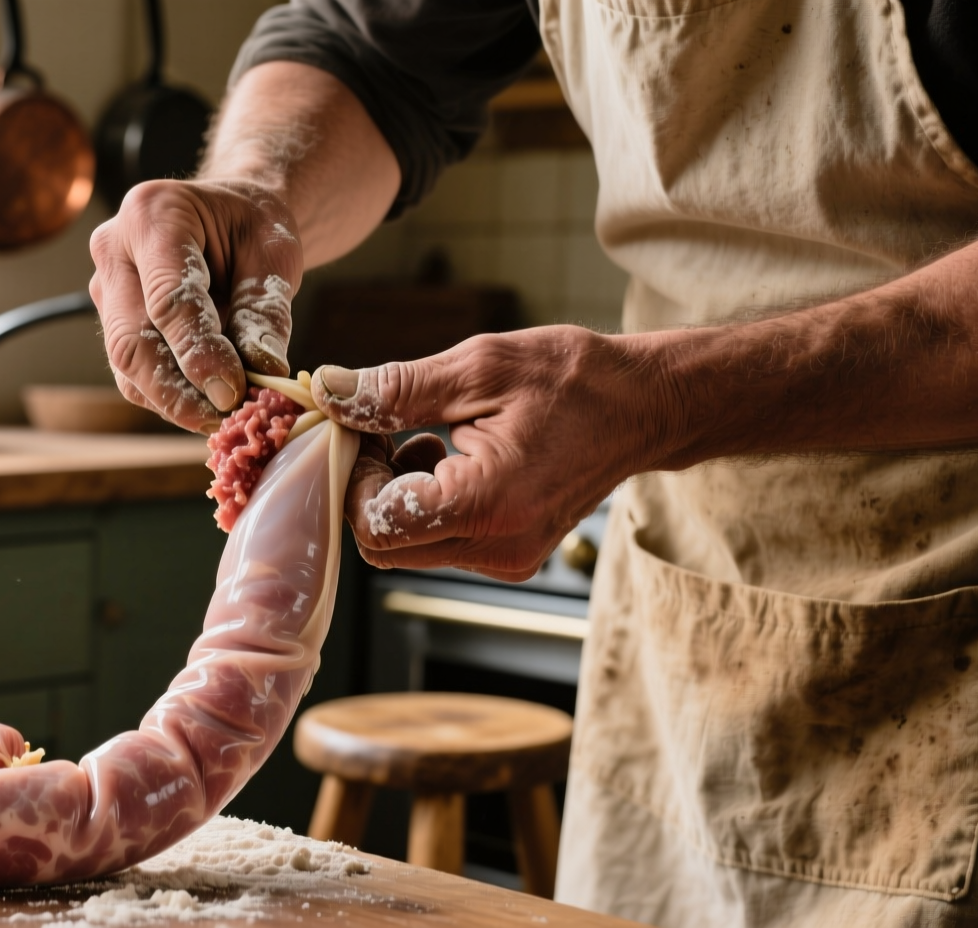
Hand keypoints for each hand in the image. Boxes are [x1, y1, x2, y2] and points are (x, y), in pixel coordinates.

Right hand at [88, 179, 300, 432]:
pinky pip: (133, 372)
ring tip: (224, 419)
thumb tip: (264, 371)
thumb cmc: (253, 228)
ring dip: (174, 401)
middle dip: (177, 391)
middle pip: (131, 339)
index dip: (198, 352)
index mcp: (152, 214)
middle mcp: (113, 250)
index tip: (233, 392)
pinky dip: (170, 397)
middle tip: (226, 419)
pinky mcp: (112, 322)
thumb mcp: (274, 254)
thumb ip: (265, 310)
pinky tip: (208, 407)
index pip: (167, 298)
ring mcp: (105, 289)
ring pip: (126, 364)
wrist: (230, 217)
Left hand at [311, 326, 670, 578]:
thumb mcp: (479, 367)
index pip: (375, 524)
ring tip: (427, 436)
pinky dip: (424, 502)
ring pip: (406, 546)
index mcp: (488, 504)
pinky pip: (437, 542)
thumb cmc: (573, 379)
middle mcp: (496, 548)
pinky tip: (448, 456)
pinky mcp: (509, 556)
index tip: (364, 427)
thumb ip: (396, 389)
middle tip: (384, 429)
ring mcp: (506, 560)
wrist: (647, 406)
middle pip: (383, 545)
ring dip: (395, 493)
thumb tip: (330, 392)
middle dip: (367, 486)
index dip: (352, 476)